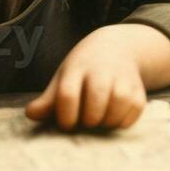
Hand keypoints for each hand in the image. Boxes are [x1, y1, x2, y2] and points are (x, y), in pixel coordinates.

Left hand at [26, 24, 169, 130]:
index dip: (66, 116)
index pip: (68, 95)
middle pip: (95, 101)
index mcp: (77, 68)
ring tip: (100, 120)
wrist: (117, 47)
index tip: (67, 123)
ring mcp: (123, 78)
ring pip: (118, 105)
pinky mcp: (138, 89)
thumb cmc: (84, 69)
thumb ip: (49, 99)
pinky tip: (114, 117)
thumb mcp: (64, 77)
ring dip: (107, 120)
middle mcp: (101, 71)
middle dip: (88, 119)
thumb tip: (31, 115)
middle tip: (85, 121)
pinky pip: (134, 110)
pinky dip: (124, 120)